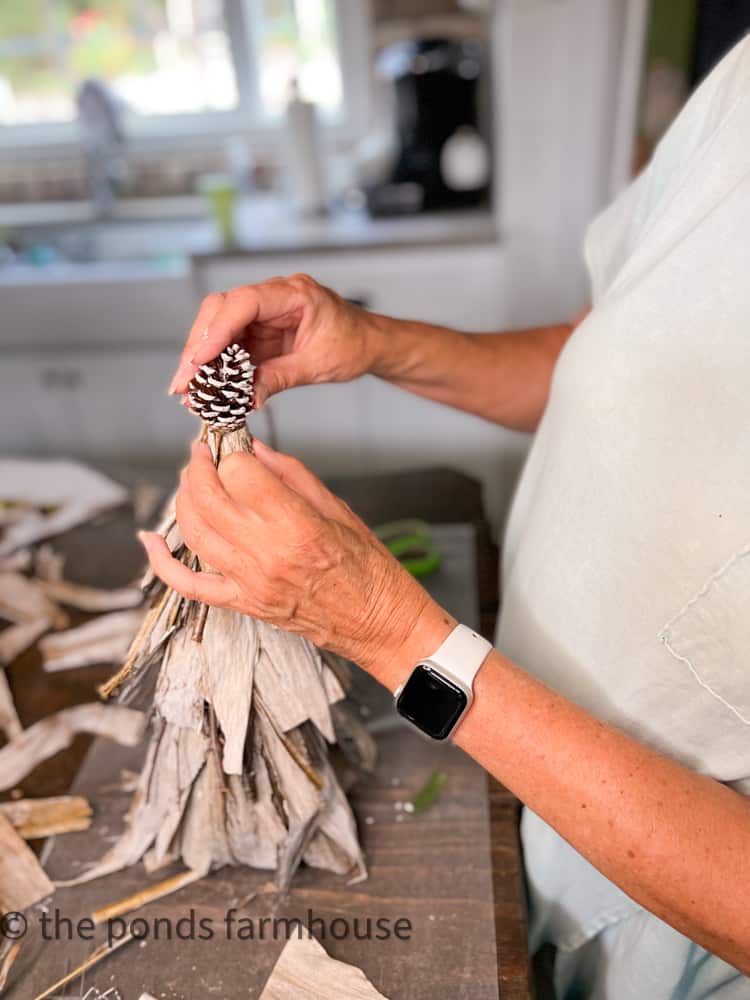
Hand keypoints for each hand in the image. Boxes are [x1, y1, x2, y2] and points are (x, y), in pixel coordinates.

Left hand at [138, 440, 451, 687]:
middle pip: (206, 496)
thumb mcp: (336, 508)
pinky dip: (162, 561)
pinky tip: (152, 539)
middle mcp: (265, 553)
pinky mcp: (241, 603)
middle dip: (199, 466)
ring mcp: (248, 581)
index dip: (231, 452)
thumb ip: (289, 475)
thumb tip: (252, 450)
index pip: (237, 472)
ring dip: (184, 498)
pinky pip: (187, 583)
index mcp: (294, 524)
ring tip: (192, 480)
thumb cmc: (368, 568)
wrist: (378, 622)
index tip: (234, 444)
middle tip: (204, 453)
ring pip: (192, 530)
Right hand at [169, 274, 382, 407]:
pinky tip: (206, 386)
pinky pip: (231, 344)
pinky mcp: (261, 330)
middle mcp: (275, 297)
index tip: (200, 359)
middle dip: (199, 346)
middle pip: (222, 310)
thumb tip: (248, 397)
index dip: (218, 329)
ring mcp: (265, 313)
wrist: (370, 343)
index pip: (244, 302)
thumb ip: (281, 377)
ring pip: (220, 327)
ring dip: (202, 358)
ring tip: (188, 390)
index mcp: (295, 293)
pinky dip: (218, 365)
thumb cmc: (354, 344)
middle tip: (184, 381)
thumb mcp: (319, 365)